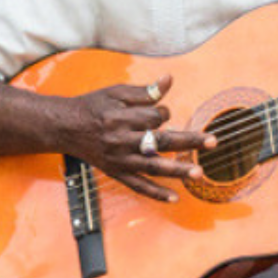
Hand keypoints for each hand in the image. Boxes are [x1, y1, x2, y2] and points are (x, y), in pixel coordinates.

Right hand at [59, 75, 214, 202]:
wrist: (65, 127)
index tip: (159, 112)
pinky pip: (138, 186)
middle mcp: (120, 140)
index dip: (162, 113)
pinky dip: (155, 193)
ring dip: (177, 170)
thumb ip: (144, 91)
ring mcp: (118, 159)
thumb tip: (169, 80)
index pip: (154, 117)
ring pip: (152, 167)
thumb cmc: (93, 106)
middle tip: (212, 141)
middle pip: (159, 142)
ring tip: (198, 173)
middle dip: (188, 141)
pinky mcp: (116, 172)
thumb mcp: (116, 93)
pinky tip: (174, 198)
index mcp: (120, 118)